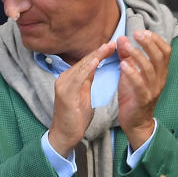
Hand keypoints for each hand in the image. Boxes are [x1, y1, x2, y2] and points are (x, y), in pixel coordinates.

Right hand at [48, 42, 115, 156]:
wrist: (65, 135)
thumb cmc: (75, 117)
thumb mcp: (84, 95)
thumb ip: (87, 80)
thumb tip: (96, 67)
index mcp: (69, 79)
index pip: (86, 62)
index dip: (99, 53)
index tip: (113, 45)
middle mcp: (64, 79)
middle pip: (84, 62)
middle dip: (99, 51)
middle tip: (114, 42)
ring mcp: (63, 85)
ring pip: (81, 67)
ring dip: (96, 56)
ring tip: (108, 47)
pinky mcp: (65, 94)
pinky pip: (78, 78)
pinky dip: (87, 68)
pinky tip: (96, 61)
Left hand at [117, 30, 169, 148]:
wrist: (134, 122)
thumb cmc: (133, 96)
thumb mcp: (130, 74)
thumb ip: (127, 57)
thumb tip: (121, 38)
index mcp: (159, 72)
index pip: (165, 52)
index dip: (156, 40)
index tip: (144, 31)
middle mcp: (159, 79)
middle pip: (160, 57)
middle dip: (149, 43)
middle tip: (136, 33)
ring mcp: (152, 90)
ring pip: (150, 69)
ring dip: (138, 55)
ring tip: (126, 46)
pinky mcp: (143, 100)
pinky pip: (140, 85)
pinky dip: (132, 74)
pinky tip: (123, 65)